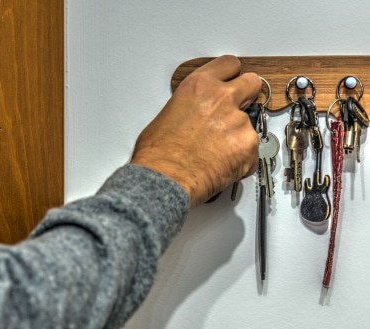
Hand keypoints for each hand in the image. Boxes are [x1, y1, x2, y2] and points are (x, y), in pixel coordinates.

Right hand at [130, 55, 261, 206]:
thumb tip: (193, 115)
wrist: (164, 180)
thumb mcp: (166, 115)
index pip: (229, 65)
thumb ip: (188, 107)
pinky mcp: (249, 146)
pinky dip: (242, 159)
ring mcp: (238, 122)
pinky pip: (254, 151)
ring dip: (238, 136)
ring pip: (250, 123)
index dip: (230, 75)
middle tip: (237, 109)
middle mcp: (222, 98)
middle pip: (252, 83)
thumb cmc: (157, 154)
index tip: (231, 81)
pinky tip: (223, 165)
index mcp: (199, 86)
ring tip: (217, 152)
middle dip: (247, 95)